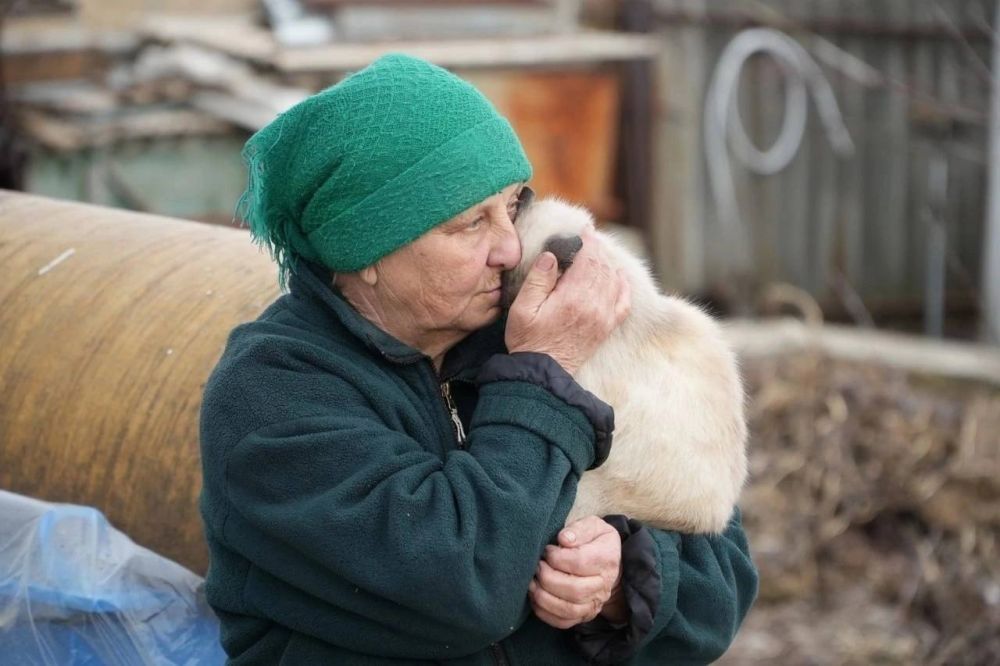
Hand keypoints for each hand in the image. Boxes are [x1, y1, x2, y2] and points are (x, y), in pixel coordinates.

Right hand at [505, 230, 630, 375]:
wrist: (542, 373)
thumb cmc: (528, 340)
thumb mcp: (522, 309)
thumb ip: (538, 279)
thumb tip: (551, 255)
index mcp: (573, 297)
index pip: (589, 259)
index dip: (588, 241)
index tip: (584, 230)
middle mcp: (594, 305)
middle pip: (603, 267)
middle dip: (597, 249)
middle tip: (589, 238)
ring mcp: (604, 317)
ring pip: (614, 280)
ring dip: (607, 263)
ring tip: (597, 253)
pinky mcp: (607, 327)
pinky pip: (624, 301)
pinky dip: (623, 285)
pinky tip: (617, 276)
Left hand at [528, 516, 623, 628]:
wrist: (608, 564)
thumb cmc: (594, 541)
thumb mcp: (593, 526)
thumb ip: (579, 529)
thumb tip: (563, 539)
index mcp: (607, 559)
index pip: (580, 562)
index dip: (557, 557)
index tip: (547, 550)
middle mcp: (603, 585)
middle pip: (574, 590)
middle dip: (548, 577)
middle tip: (537, 566)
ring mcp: (594, 603)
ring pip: (568, 609)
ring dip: (543, 596)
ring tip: (532, 582)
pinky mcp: (583, 616)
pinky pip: (563, 622)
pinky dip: (545, 612)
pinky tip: (535, 597)